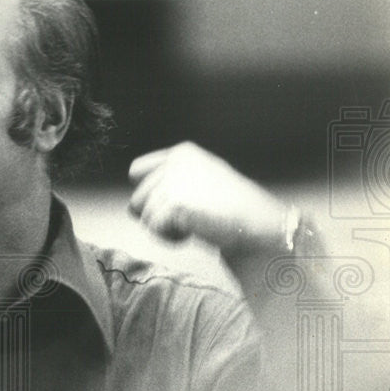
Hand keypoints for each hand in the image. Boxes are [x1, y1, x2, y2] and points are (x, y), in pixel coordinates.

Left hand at [128, 142, 288, 255]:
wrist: (258, 225)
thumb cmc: (230, 209)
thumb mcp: (198, 183)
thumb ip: (165, 186)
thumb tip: (131, 208)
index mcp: (182, 152)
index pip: (136, 171)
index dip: (149, 193)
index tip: (175, 203)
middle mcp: (175, 162)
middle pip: (137, 198)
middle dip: (157, 214)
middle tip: (189, 217)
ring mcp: (174, 181)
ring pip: (143, 216)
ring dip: (164, 228)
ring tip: (192, 224)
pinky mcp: (174, 202)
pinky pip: (153, 229)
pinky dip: (170, 238)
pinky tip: (192, 231)